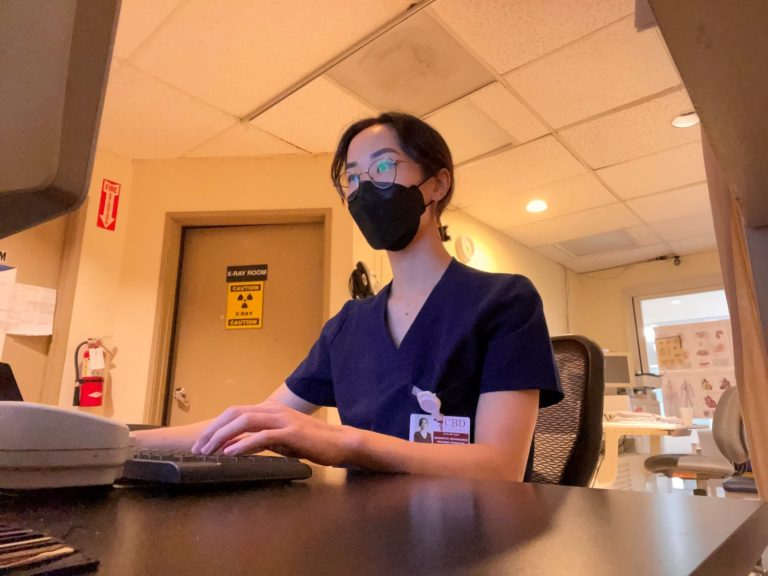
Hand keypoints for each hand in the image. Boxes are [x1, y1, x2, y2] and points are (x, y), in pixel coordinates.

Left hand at [190, 401, 357, 466]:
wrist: (340, 443)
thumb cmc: (312, 442)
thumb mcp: (280, 440)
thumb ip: (259, 439)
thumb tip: (234, 447)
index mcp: (270, 409)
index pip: (235, 412)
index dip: (216, 426)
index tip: (202, 443)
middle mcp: (274, 410)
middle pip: (235, 413)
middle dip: (213, 430)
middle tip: (199, 448)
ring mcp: (282, 419)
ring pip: (245, 421)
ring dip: (223, 436)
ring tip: (209, 451)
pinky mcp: (291, 433)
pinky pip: (262, 436)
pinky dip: (243, 444)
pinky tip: (231, 453)